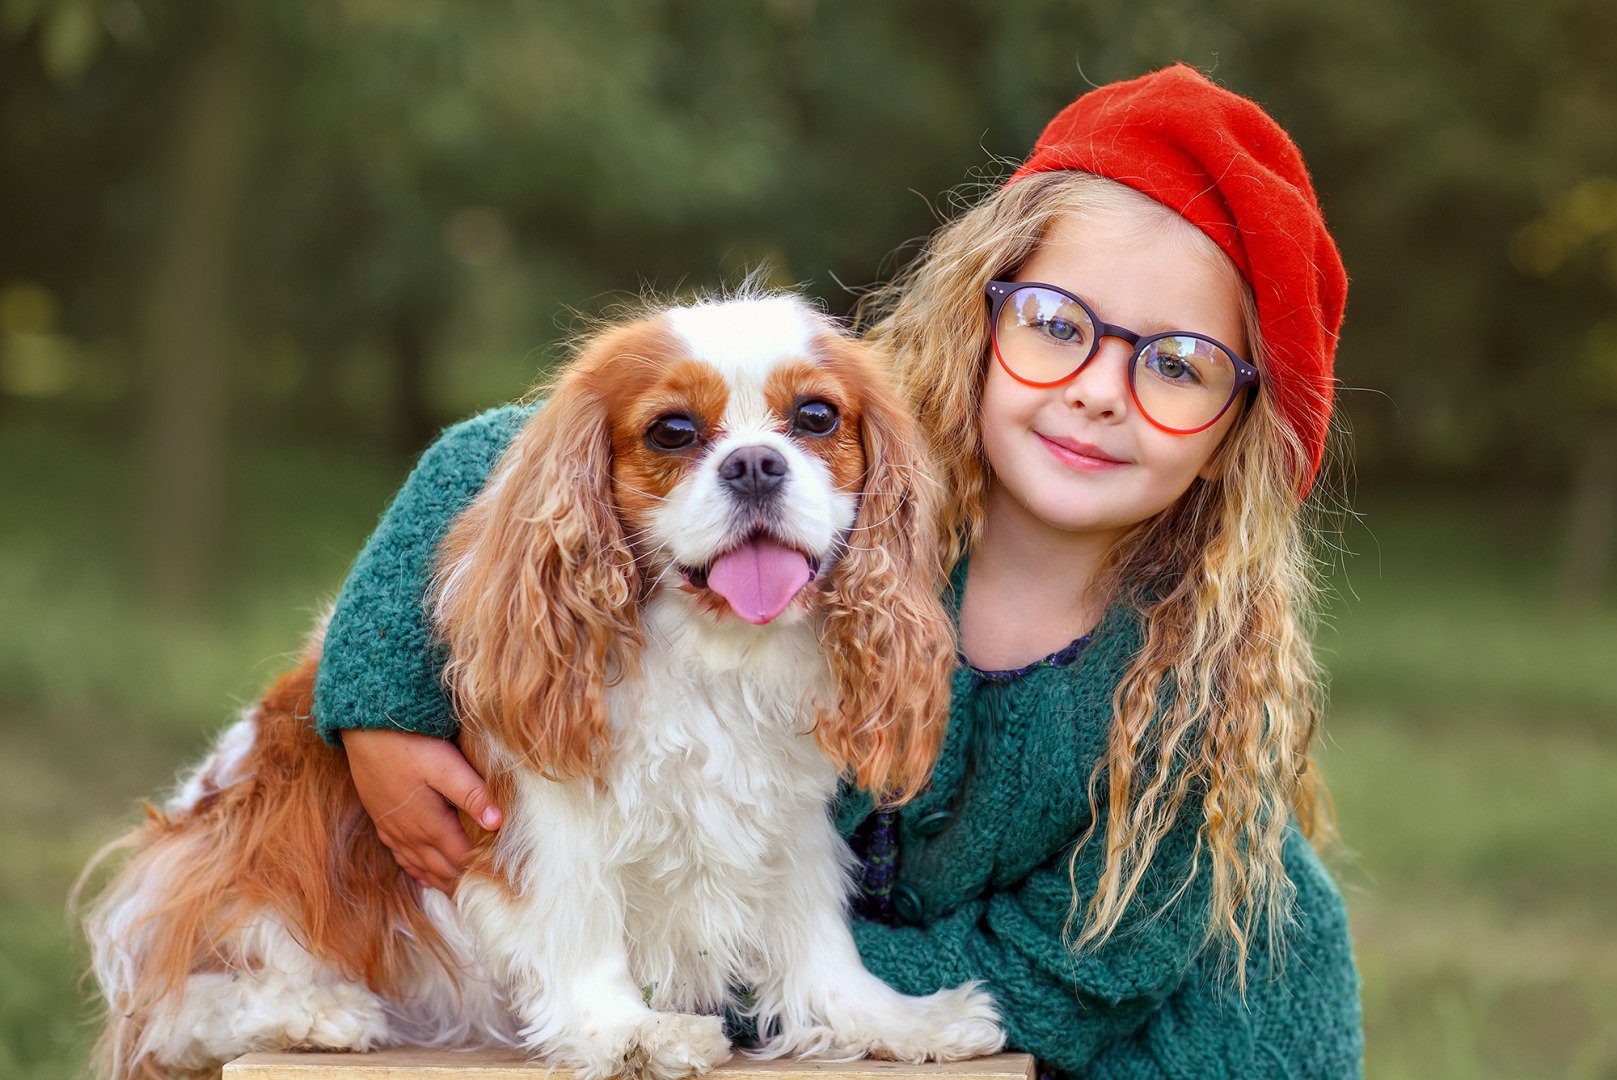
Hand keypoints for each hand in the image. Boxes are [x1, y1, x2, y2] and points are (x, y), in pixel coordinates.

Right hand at [342, 728, 501, 893]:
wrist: (366, 730)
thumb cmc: (410, 744)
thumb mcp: (447, 766)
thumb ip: (473, 794)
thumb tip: (497, 823)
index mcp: (431, 823)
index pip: (460, 859)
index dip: (478, 872)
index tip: (496, 884)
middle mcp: (411, 833)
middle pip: (440, 867)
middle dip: (459, 883)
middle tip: (479, 898)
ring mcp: (393, 828)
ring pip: (419, 864)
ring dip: (438, 879)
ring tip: (455, 893)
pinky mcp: (381, 818)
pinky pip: (400, 854)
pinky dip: (414, 868)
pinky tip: (420, 874)